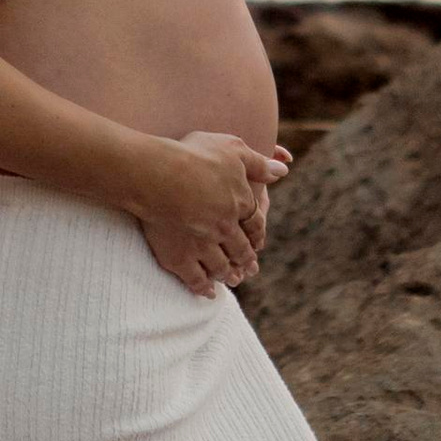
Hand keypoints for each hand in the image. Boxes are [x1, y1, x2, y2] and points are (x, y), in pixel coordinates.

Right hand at [129, 129, 289, 300]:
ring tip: (233, 280)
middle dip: (246, 260)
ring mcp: (202, 246)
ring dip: (229, 274)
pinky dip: (203, 287)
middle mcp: (225, 229)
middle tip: (250, 269)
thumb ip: (259, 163)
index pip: (254, 223)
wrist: (157, 174)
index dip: (257, 233)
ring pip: (221, 267)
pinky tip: (208, 291)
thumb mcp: (233, 148)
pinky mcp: (179, 257)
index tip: (258, 243)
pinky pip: (195, 279)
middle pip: (240, 249)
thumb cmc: (193, 155)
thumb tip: (284, 171)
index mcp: (240, 203)